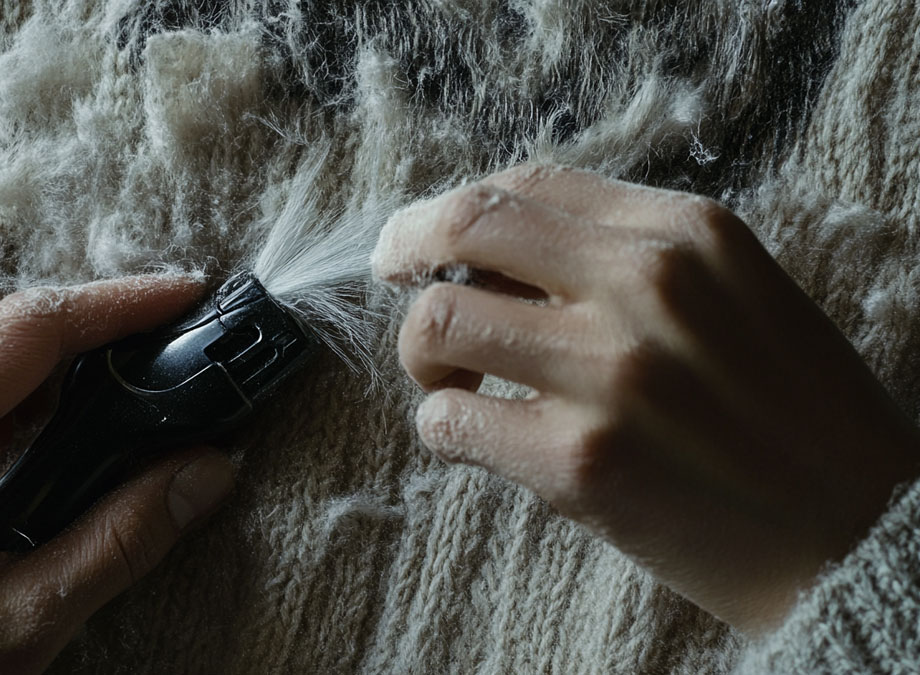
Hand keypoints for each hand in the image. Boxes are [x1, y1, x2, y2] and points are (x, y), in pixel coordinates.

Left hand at [373, 165, 919, 634]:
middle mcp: (644, 284)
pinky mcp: (577, 461)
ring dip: (423, 355)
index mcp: (687, 232)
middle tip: (394, 281)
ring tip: (456, 383)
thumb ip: (631, 258)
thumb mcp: (736, 294)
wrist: (858, 537)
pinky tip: (477, 439)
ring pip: (435, 323)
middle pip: (465, 225)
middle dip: (405, 248)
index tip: (422, 239)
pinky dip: (443, 429)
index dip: (454, 209)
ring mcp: (607, 371)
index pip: (529, 183)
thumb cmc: (794, 417)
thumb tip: (501, 254)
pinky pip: (448, 422)